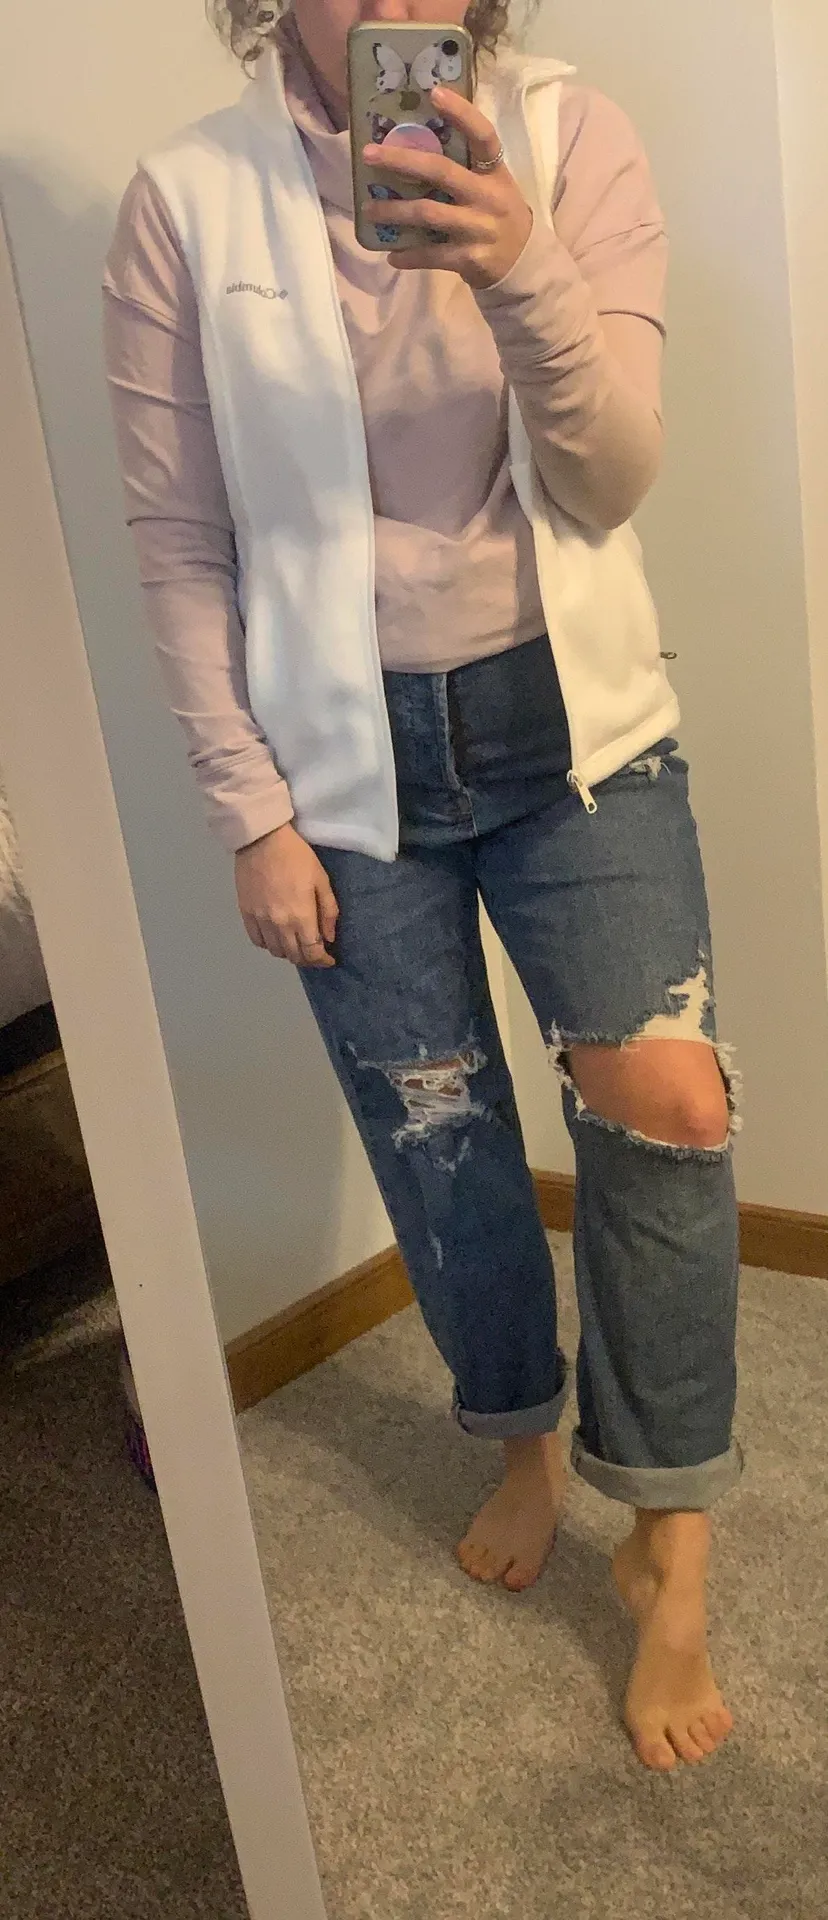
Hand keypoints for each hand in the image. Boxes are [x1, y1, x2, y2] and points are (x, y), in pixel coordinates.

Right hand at [235, 824, 338, 966]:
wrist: (262, 840)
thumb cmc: (297, 857)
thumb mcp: (321, 880)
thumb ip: (328, 911)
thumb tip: (329, 938)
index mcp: (301, 916)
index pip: (312, 952)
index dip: (322, 960)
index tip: (328, 959)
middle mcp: (279, 925)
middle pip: (294, 956)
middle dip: (308, 958)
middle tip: (315, 952)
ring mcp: (260, 921)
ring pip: (275, 951)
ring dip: (289, 952)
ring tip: (296, 943)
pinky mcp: (246, 914)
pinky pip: (257, 941)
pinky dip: (269, 944)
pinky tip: (276, 936)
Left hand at [361, 85, 532, 289]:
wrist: (524, 262)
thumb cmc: (498, 215)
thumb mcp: (494, 185)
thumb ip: (465, 168)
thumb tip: (415, 144)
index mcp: (495, 173)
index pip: (483, 136)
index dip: (462, 113)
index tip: (435, 93)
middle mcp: (488, 197)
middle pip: (441, 172)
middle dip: (401, 161)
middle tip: (368, 155)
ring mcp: (478, 228)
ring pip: (429, 214)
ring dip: (394, 211)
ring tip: (370, 209)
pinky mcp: (470, 258)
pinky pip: (432, 255)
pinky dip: (409, 256)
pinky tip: (391, 255)